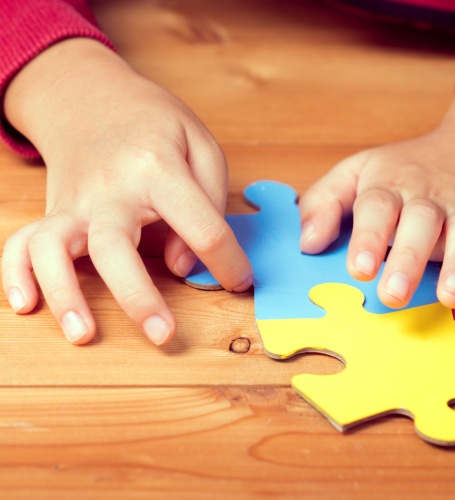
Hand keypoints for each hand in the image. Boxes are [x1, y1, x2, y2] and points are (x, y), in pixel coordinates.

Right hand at [2, 39, 251, 344]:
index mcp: (157, 168)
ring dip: (65, 294)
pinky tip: (26, 304)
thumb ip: (207, 202)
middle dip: (139, 297)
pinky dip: (15, 274)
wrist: (92, 95)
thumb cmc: (155, 124)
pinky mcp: (53, 211)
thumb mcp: (200, 145)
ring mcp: (74, 201)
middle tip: (164, 336)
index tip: (240, 281)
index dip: (228, 262)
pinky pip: (22, 242)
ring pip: (55, 249)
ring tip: (83, 335)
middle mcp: (109, 188)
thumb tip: (184, 264)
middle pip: (114, 247)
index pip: (200, 227)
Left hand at [299, 78, 454, 320]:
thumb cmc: (410, 165)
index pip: (377, 207)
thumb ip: (326, 201)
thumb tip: (307, 243)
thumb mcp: (361, 170)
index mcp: (391, 185)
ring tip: (451, 297)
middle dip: (407, 258)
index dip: (368, 236)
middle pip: (420, 223)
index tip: (358, 268)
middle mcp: (430, 199)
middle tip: (393, 294)